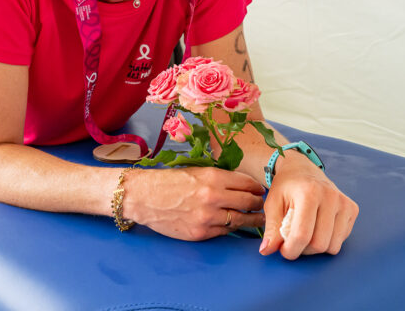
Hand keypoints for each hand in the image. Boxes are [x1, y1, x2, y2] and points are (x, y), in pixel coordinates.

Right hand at [124, 167, 265, 240]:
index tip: (259, 191)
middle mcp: (213, 197)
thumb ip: (219, 178)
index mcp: (212, 177)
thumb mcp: (196, 171)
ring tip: (256, 219)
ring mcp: (207, 218)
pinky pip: (224, 232)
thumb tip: (242, 185)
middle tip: (261, 206)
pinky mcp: (200, 233)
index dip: (256, 188)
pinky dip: (230, 228)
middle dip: (258, 204)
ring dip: (251, 220)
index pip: (247, 183)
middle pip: (249, 203)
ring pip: (240, 221)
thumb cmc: (167, 182)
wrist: (142, 196)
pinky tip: (233, 225)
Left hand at [258, 158, 357, 259]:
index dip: (291, 249)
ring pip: (333, 246)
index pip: (302, 234)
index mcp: (309, 193)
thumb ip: (271, 229)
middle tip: (292, 242)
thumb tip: (266, 251)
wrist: (301, 169)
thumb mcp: (272, 204)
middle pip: (319, 244)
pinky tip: (317, 228)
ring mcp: (344, 203)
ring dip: (316, 248)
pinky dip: (328, 240)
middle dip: (303, 250)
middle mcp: (330, 197)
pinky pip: (342, 239)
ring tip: (304, 235)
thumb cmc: (285, 187)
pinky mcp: (352, 209)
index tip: (283, 250)